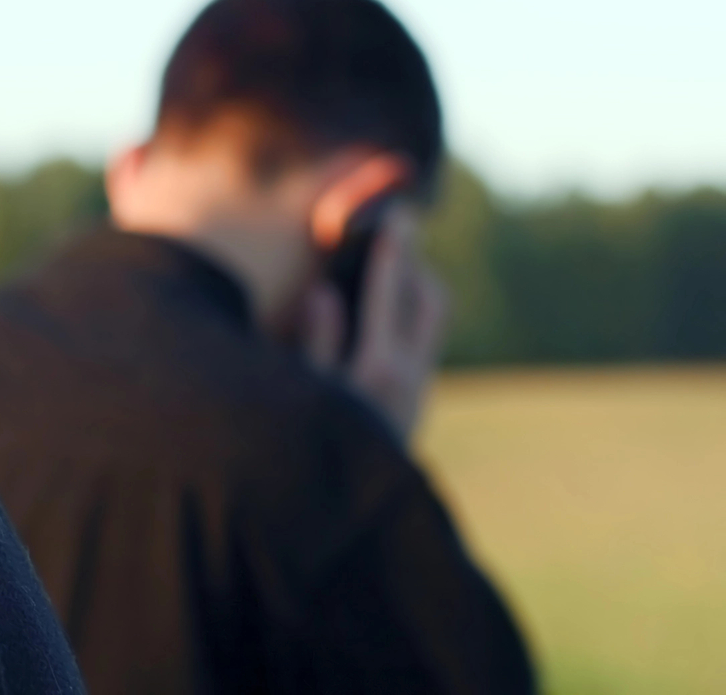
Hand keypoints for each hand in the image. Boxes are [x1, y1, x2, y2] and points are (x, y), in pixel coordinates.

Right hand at [300, 204, 448, 440]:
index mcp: (377, 367)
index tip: (397, 211)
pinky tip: (378, 309)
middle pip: (431, 298)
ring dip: (414, 285)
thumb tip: (326, 292)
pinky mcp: (412, 401)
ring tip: (388, 260)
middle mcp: (408, 375)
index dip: (395, 247)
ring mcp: (416, 389)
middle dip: (415, 260)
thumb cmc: (307, 453)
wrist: (351, 521)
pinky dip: (407, 312)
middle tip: (396, 228)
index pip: (393, 290)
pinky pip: (420, 340)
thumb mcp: (299, 399)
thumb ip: (314, 344)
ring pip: (432, 320)